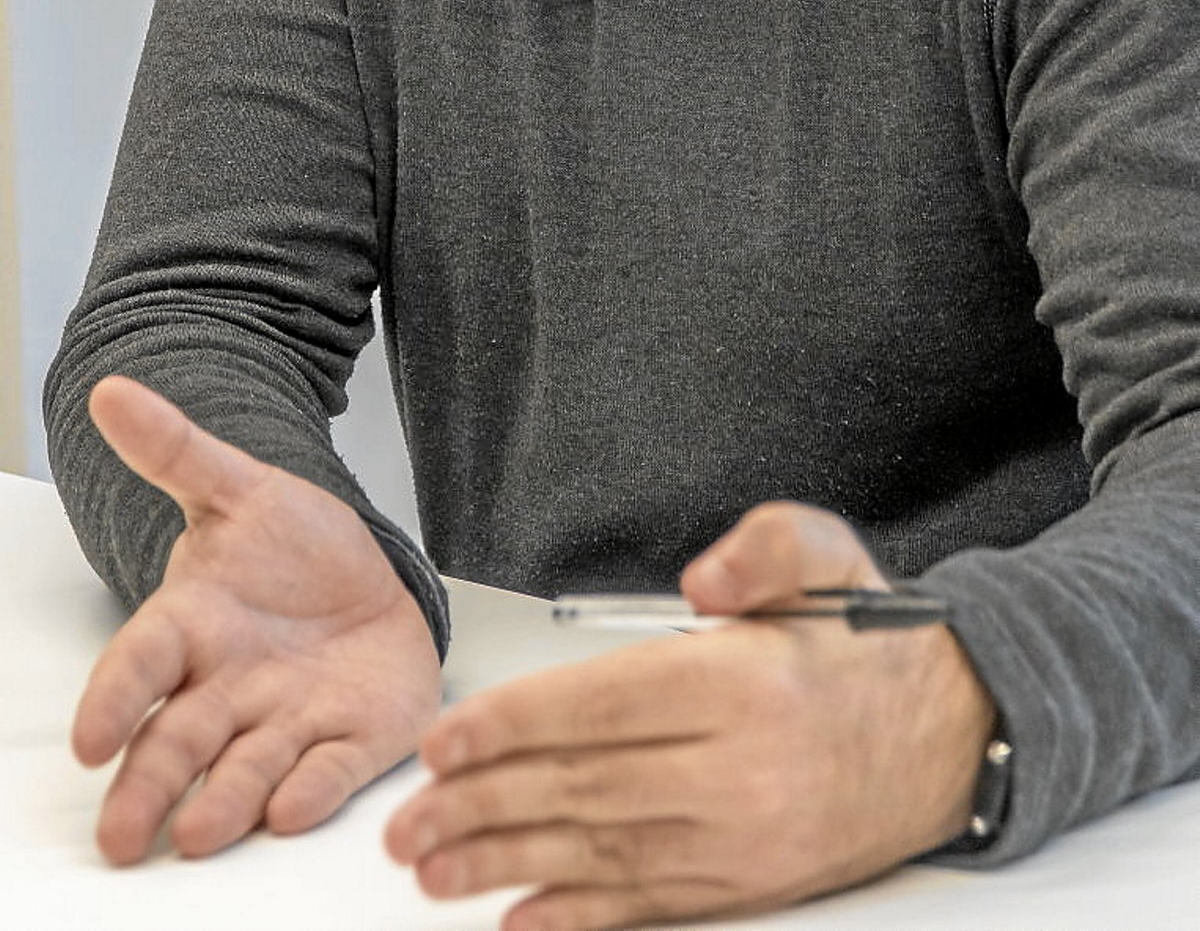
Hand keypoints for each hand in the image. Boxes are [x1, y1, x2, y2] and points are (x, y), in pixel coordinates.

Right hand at [73, 375, 440, 863]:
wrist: (365, 582)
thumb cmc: (289, 548)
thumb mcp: (240, 488)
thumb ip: (176, 450)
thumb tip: (109, 390)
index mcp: (192, 628)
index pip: (141, 664)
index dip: (115, 699)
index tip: (89, 740)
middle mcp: (229, 689)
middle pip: (179, 744)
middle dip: (150, 789)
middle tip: (121, 838)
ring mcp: (288, 721)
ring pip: (247, 772)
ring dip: (224, 803)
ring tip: (200, 833)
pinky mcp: (352, 740)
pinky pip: (329, 771)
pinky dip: (310, 790)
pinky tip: (291, 808)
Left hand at [386, 502, 994, 930]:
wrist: (954, 731)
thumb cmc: (869, 642)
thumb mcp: (825, 553)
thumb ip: (763, 547)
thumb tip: (703, 580)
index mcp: (745, 683)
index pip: (602, 706)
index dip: (514, 725)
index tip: (447, 741)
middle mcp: (739, 771)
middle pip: (585, 789)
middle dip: (483, 806)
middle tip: (408, 821)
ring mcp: (742, 839)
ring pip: (602, 856)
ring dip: (507, 866)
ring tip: (435, 872)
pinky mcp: (749, 884)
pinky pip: (650, 907)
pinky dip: (578, 919)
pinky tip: (521, 921)